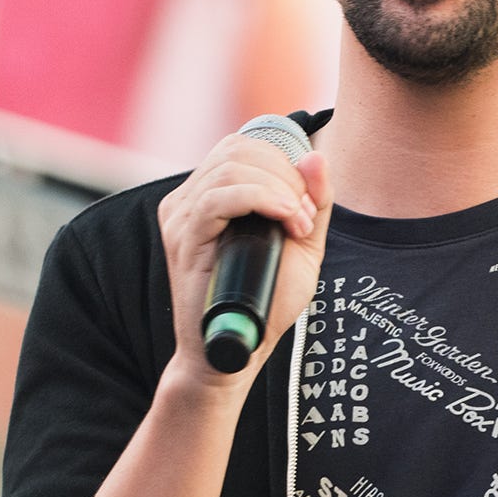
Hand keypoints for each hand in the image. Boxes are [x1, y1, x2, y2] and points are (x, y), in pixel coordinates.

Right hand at [157, 130, 332, 389]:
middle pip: (238, 150)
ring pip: (230, 167)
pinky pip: (218, 197)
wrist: (240, 348)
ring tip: (298, 225)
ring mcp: (181, 216)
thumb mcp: (303, 245)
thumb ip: (315, 202)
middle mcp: (189, 199)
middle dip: (284, 174)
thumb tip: (315, 156)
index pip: (243, 148)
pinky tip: (285, 219)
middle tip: (305, 216)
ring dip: (278, 189)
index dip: (283, 163)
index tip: (307, 206)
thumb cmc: (268, 303)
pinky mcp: (183, 238)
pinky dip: (261, 199)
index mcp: (211, 195)